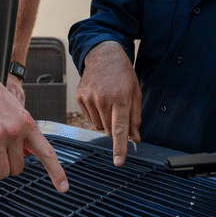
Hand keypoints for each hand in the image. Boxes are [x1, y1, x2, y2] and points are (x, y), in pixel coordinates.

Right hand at [0, 58, 67, 192]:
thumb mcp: (16, 111)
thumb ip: (24, 132)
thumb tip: (29, 154)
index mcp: (28, 123)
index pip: (47, 152)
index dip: (57, 172)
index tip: (64, 188)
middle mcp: (15, 131)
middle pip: (18, 169)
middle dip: (8, 165)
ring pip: (1, 172)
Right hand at [75, 41, 141, 166]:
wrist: (103, 55)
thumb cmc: (123, 74)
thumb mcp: (136, 92)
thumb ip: (136, 117)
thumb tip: (135, 138)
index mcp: (120, 98)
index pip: (120, 129)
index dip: (120, 147)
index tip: (118, 162)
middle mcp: (102, 99)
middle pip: (109, 129)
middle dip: (115, 126)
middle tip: (119, 110)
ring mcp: (89, 98)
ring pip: (98, 126)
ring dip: (105, 121)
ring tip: (109, 103)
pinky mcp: (80, 97)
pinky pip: (88, 118)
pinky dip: (95, 115)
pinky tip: (99, 100)